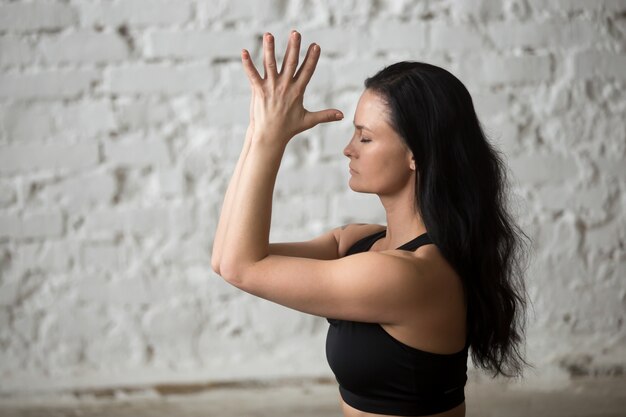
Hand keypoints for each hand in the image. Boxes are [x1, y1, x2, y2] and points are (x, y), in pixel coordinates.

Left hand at [242, 31, 343, 145]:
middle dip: (293, 47)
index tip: (316, 46)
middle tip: (296, 33)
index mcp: (297, 91)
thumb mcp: (308, 120)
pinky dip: (247, 63)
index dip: (312, 58)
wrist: (270, 136)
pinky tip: (244, 52)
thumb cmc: (289, 128)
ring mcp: (271, 87)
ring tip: (269, 35)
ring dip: (269, 49)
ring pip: (270, 64)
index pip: (306, 71)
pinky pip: (252, 74)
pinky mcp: (258, 90)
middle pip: (290, 63)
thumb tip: (341, 116)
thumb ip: (325, 115)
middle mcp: (284, 86)